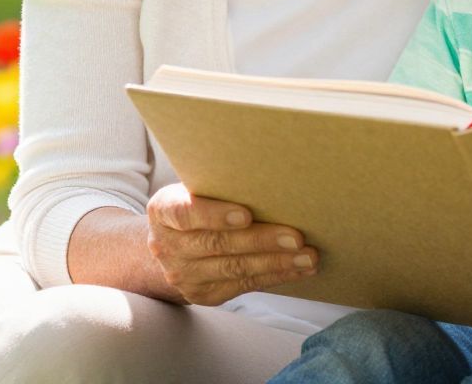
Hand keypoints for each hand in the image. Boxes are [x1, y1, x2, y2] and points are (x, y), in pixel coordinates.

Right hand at [144, 183, 316, 305]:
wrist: (172, 244)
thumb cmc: (199, 203)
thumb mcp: (198, 189)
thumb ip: (221, 186)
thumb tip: (274, 178)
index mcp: (163, 211)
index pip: (185, 213)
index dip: (215, 215)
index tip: (246, 214)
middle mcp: (166, 246)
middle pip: (218, 244)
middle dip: (261, 240)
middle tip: (296, 237)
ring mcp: (182, 274)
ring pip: (234, 268)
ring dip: (276, 263)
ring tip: (308, 256)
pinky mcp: (201, 294)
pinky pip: (243, 285)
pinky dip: (275, 276)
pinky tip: (299, 269)